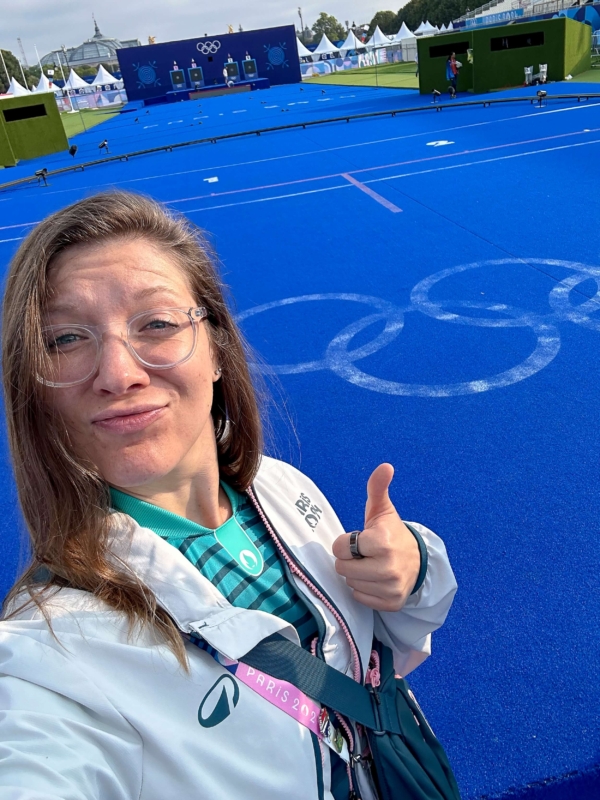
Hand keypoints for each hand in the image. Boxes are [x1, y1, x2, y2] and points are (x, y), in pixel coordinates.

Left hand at [332, 464, 420, 611]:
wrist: (418, 561)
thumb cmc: (391, 533)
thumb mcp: (383, 510)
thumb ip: (378, 487)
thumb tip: (385, 466)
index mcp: (383, 541)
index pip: (340, 547)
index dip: (346, 543)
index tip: (360, 540)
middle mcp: (388, 566)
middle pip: (342, 568)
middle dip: (349, 560)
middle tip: (365, 554)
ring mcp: (391, 587)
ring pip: (350, 584)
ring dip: (356, 575)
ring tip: (372, 566)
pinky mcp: (391, 603)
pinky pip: (360, 598)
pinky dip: (364, 590)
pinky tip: (376, 580)